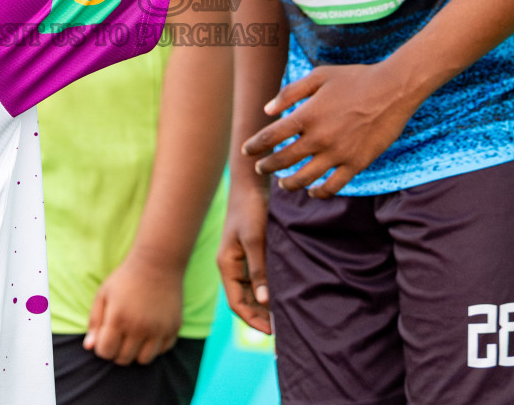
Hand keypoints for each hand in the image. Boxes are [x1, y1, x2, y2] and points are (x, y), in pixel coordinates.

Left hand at [83, 251, 184, 364]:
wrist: (157, 263)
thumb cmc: (126, 278)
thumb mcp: (103, 295)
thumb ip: (94, 322)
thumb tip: (89, 347)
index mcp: (118, 319)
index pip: (105, 352)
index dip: (102, 347)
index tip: (106, 336)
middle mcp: (139, 327)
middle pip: (124, 359)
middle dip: (117, 352)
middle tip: (120, 336)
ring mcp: (159, 329)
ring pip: (144, 360)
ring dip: (136, 353)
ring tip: (134, 337)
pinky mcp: (173, 328)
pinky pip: (162, 350)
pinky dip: (155, 346)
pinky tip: (150, 331)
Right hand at [216, 177, 271, 333]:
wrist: (252, 182)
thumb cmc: (250, 208)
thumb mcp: (255, 239)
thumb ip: (259, 270)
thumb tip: (266, 302)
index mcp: (227, 265)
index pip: (237, 303)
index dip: (252, 320)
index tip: (272, 332)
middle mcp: (233, 265)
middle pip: (246, 300)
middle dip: (261, 316)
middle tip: (283, 328)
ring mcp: (243, 258)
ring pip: (254, 290)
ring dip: (267, 304)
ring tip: (286, 315)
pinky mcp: (254, 251)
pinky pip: (261, 277)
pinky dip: (271, 288)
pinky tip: (286, 292)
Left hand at [242, 60, 422, 198]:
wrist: (392, 89)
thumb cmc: (355, 78)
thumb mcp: (319, 76)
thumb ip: (290, 93)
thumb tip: (267, 111)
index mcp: (307, 115)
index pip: (271, 136)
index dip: (255, 146)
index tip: (246, 151)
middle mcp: (319, 137)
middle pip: (283, 160)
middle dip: (267, 166)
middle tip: (260, 169)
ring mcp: (338, 153)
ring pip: (304, 178)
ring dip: (288, 183)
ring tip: (282, 184)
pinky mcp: (356, 164)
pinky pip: (333, 186)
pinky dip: (318, 193)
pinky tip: (312, 191)